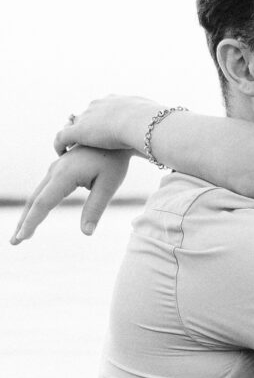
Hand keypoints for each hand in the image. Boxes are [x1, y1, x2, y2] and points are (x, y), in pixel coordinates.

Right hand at [10, 146, 130, 243]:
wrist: (115, 135)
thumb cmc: (114, 161)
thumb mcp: (108, 185)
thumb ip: (95, 209)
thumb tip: (87, 233)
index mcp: (64, 175)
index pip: (43, 203)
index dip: (31, 222)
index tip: (22, 238)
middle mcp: (55, 171)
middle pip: (34, 200)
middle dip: (24, 222)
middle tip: (14, 242)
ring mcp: (56, 168)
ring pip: (37, 194)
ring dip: (29, 214)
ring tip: (22, 233)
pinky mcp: (60, 168)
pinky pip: (45, 189)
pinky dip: (37, 204)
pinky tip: (37, 215)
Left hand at [54, 96, 162, 154]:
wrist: (142, 123)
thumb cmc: (155, 126)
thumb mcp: (159, 124)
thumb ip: (158, 131)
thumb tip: (167, 141)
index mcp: (119, 101)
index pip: (106, 108)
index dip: (105, 119)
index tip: (106, 130)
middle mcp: (101, 105)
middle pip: (89, 114)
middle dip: (88, 125)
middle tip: (89, 140)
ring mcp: (88, 117)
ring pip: (75, 124)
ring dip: (75, 135)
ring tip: (73, 148)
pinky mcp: (78, 131)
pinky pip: (62, 137)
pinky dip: (60, 145)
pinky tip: (61, 154)